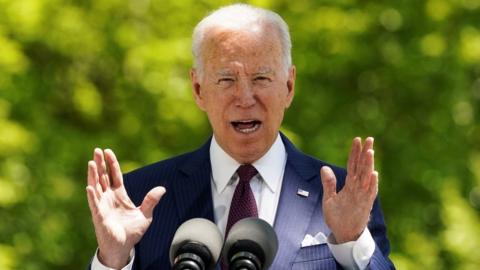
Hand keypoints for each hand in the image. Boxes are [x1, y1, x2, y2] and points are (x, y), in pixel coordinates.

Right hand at [86, 148, 165, 268]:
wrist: (124, 247)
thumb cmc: (132, 231)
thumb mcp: (145, 214)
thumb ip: (151, 201)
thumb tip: (162, 189)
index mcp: (119, 195)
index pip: (114, 176)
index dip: (112, 164)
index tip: (108, 151)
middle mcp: (109, 198)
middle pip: (103, 177)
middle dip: (100, 164)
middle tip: (97, 150)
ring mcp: (102, 206)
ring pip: (96, 187)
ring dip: (93, 175)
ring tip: (92, 162)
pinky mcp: (99, 217)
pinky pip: (95, 205)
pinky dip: (92, 196)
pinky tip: (90, 187)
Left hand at [320, 137, 377, 242]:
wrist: (343, 234)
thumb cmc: (337, 217)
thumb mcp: (329, 198)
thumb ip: (329, 183)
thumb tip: (324, 167)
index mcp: (350, 185)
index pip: (352, 165)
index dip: (354, 153)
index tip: (357, 140)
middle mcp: (357, 188)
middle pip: (362, 167)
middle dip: (365, 154)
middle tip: (369, 139)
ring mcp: (362, 196)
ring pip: (366, 177)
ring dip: (368, 165)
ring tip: (370, 152)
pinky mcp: (365, 205)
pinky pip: (369, 193)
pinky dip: (372, 184)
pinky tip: (374, 174)